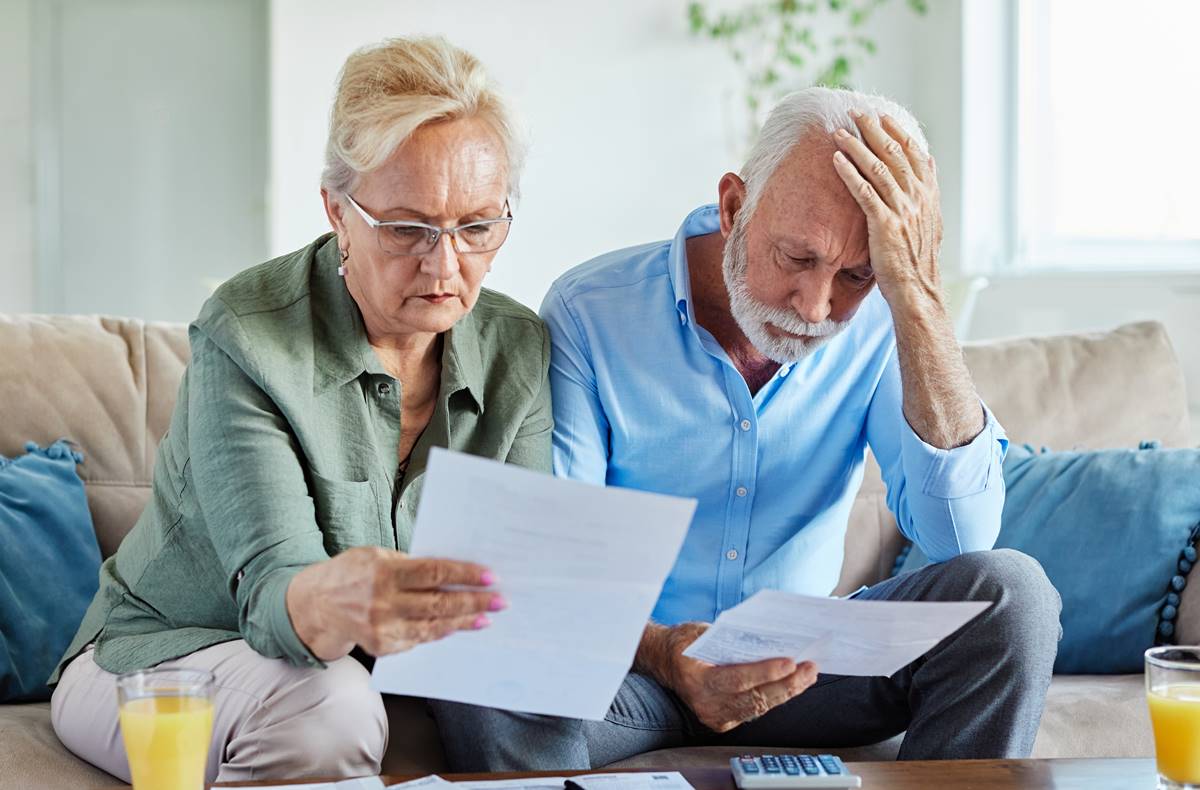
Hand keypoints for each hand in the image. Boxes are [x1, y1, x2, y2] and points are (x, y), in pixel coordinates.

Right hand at [286, 546, 502, 660]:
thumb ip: (408, 564)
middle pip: (438, 603)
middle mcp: (382, 602)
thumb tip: (448, 569)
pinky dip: (440, 633)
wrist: (315, 605)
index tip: (490, 576)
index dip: (464, 575)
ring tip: (486, 618)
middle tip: (499, 600)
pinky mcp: (382, 646)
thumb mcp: (375, 556)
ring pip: (433, 626)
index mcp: (383, 572)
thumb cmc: (350, 573)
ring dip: (463, 622)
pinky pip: (419, 639)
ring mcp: (382, 628)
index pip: (433, 573)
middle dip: (473, 602)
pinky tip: (457, 627)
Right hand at [658, 623, 817, 732]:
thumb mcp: (701, 632)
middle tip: (809, 669)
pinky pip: (753, 711)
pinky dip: (773, 698)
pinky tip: (791, 686)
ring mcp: (714, 717)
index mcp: (696, 680)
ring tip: (807, 676)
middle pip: (754, 698)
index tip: (791, 662)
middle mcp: (705, 704)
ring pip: (758, 708)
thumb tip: (766, 637)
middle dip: (787, 684)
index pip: (738, 678)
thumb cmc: (684, 643)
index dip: (766, 672)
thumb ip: (729, 638)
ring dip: (786, 692)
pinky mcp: (723, 722)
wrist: (663, 662)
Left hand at [831, 111, 943, 306]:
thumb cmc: (916, 260)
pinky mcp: (885, 225)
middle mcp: (918, 198)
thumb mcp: (929, 222)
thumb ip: (927, 191)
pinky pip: (864, 192)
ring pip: (878, 168)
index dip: (897, 132)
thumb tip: (929, 161)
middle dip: (874, 130)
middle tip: (856, 113)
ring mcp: (902, 211)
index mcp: (928, 195)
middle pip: (894, 154)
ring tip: (840, 131)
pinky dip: (850, 173)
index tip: (882, 117)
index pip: (914, 154)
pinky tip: (836, 160)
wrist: (917, 290)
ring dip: (857, 146)